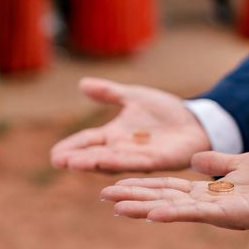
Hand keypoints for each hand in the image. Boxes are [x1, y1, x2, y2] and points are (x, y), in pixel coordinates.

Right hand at [50, 78, 210, 171]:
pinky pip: (140, 163)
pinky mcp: (160, 160)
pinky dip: (124, 163)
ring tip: (75, 164)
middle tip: (59, 161)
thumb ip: (109, 93)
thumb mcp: (133, 96)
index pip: (89, 142)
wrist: (194, 120)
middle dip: (79, 158)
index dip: (72, 147)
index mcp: (115, 135)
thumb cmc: (164, 111)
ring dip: (95, 164)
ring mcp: (140, 156)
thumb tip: (82, 84)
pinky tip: (110, 162)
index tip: (54, 154)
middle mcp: (124, 149)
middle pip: (97, 155)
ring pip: (114, 162)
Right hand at [100, 151, 248, 230]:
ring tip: (117, 206)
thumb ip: (218, 163)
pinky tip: (152, 214)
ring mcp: (219, 211)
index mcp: (210, 192)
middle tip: (104, 196)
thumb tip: (195, 160)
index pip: (168, 188)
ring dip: (145, 208)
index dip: (142, 186)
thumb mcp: (243, 162)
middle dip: (134, 197)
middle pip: (164, 199)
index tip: (115, 183)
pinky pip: (198, 214)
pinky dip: (173, 213)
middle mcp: (210, 204)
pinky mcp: (234, 213)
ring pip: (174, 209)